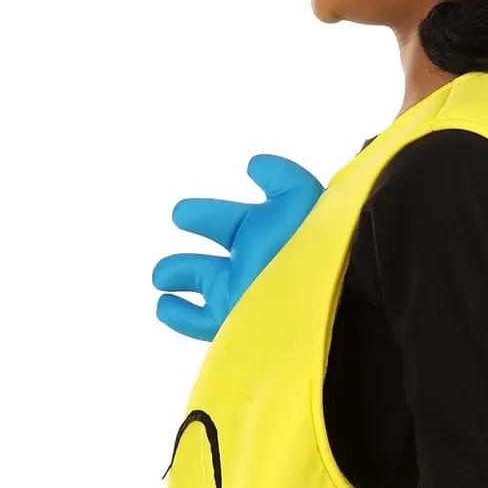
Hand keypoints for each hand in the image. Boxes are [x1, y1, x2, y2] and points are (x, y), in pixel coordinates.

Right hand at [151, 153, 323, 340]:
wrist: (328, 297)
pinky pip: (201, 322)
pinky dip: (179, 315)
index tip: (183, 214)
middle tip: (178, 222)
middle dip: (198, 238)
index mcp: (267, 233)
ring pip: (204, 284)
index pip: (232, 220)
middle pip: (219, 250)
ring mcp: (242, 295)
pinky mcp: (234, 323)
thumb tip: (253, 165)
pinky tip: (165, 306)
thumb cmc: (316, 245)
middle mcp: (253, 265)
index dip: (208, 214)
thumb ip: (280, 176)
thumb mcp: (300, 197)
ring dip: (178, 274)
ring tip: (160, 276)